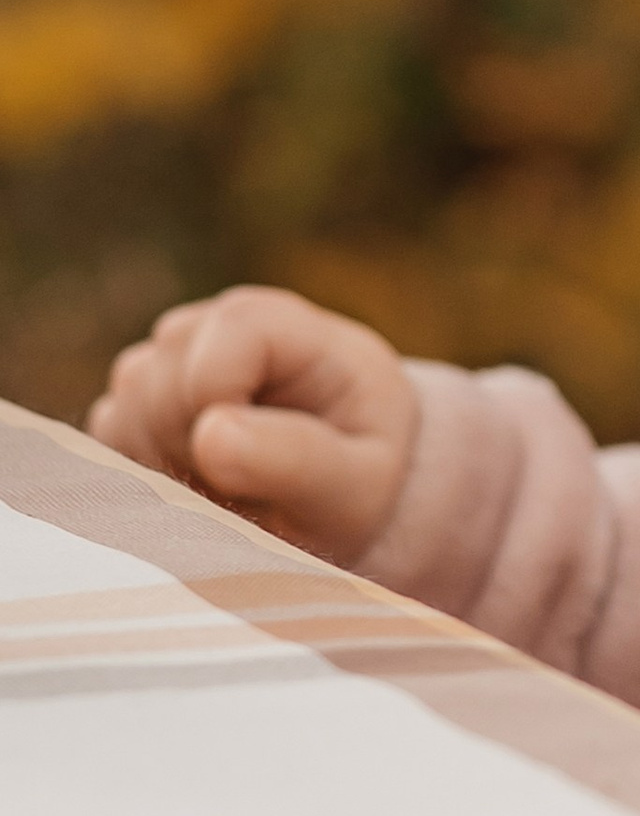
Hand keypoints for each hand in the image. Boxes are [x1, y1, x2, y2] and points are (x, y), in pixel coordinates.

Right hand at [87, 286, 419, 563]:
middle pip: (154, 387)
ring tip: (231, 491)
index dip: (222, 416)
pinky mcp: (128, 408)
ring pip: (120, 417)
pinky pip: (104, 448)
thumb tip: (211, 433)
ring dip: (169, 473)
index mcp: (271, 322)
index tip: (262, 462)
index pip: (210, 357)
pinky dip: (143, 484)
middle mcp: (202, 330)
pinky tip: (195, 492)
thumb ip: (298, 458)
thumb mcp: (356, 481)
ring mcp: (157, 365)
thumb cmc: (358, 474)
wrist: (338, 486)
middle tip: (252, 490)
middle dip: (196, 454)